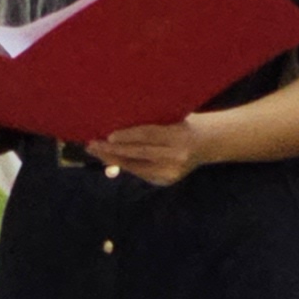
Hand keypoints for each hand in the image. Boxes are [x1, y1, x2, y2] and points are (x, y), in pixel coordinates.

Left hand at [84, 115, 210, 186]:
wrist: (206, 142)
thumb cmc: (182, 121)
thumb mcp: (171, 117)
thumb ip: (150, 120)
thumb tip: (117, 117)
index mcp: (178, 135)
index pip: (148, 135)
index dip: (128, 136)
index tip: (108, 136)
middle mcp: (176, 156)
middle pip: (139, 153)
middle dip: (112, 150)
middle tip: (92, 144)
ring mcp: (172, 171)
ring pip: (136, 166)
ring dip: (113, 159)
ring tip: (95, 151)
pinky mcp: (167, 181)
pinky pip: (140, 173)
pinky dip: (124, 165)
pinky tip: (109, 159)